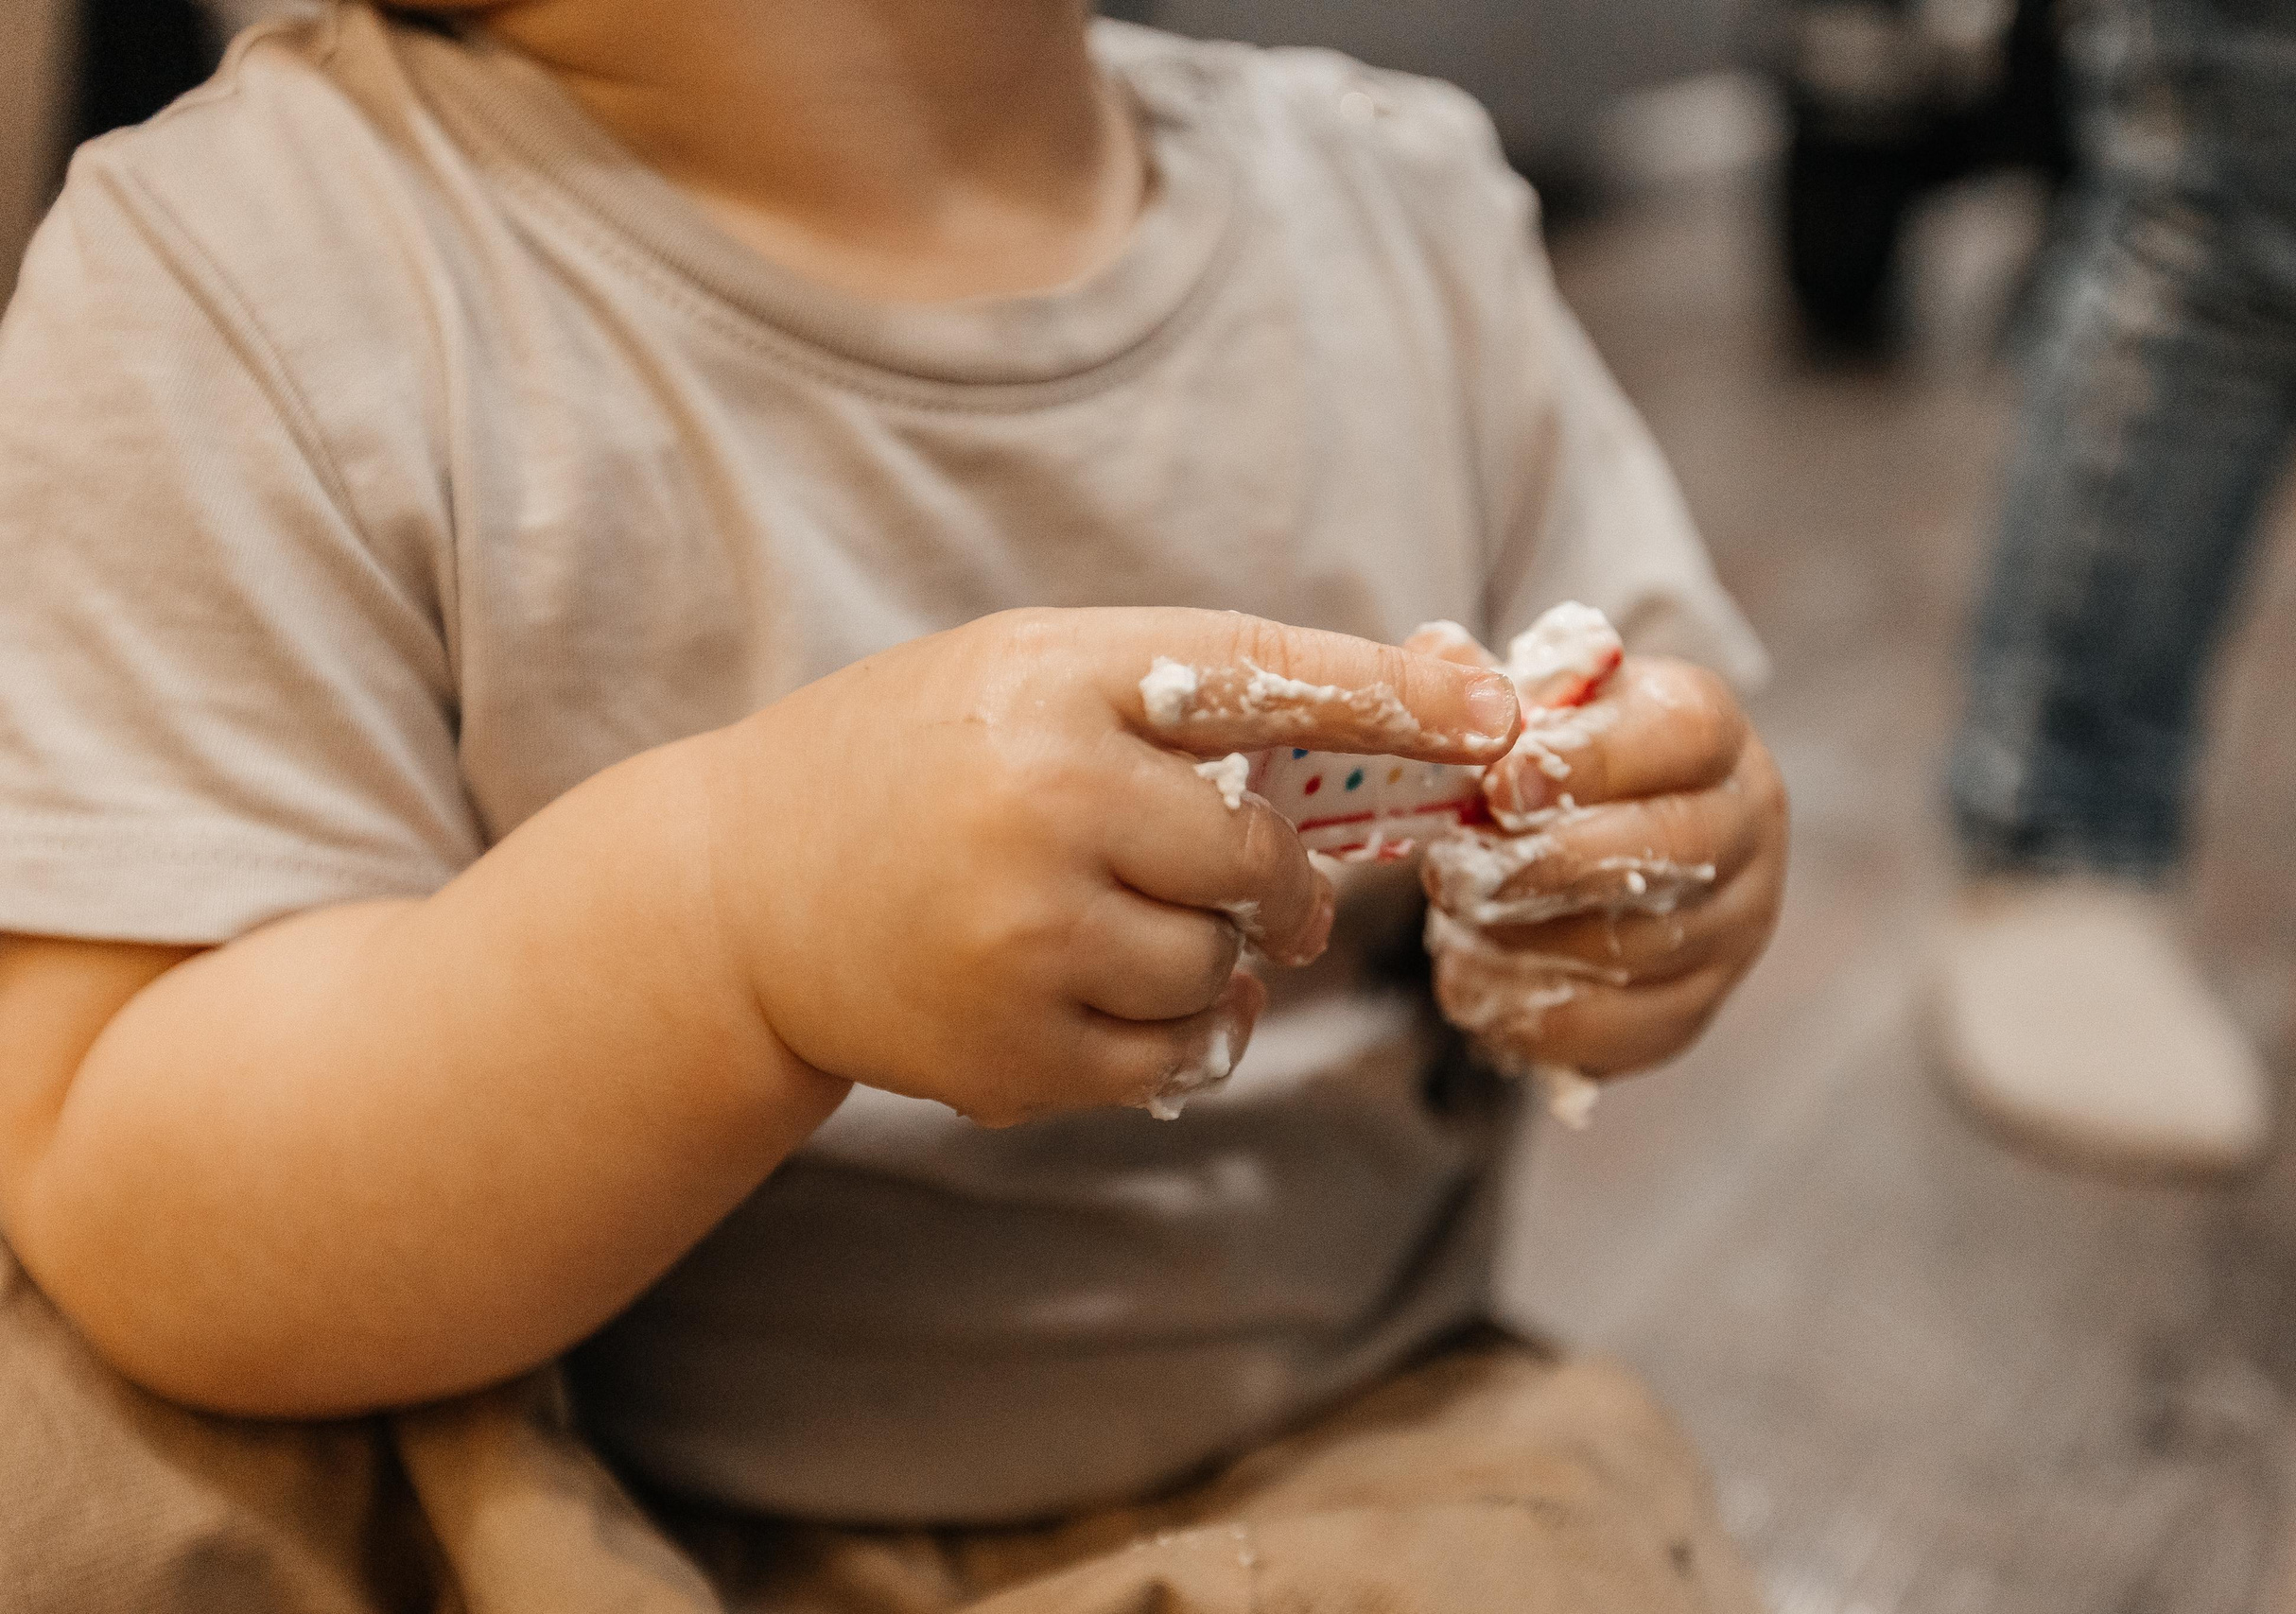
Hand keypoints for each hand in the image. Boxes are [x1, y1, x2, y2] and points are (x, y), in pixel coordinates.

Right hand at [701, 608, 1519, 1126]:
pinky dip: (1174, 1031)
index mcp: (1047, 681)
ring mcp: (1023, 939)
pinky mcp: (1012, 1053)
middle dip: (1272, 877)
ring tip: (1105, 924)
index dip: (1388, 691)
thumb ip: (1181, 695)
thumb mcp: (1025, 675)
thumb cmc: (910, 761)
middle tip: (1247, 876)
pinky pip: (1177, 1054)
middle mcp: (1039, 802)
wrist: (739, 894)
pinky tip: (1091, 989)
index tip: (1495, 711)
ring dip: (1205, 955)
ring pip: (1221, 967)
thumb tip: (1407, 716)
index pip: (1254, 675)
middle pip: (1256, 857)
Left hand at [1415, 636, 1785, 1086]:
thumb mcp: (1526, 706)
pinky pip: (1631, 1027)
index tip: (1498, 786)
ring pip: (1643, 945)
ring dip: (1530, 944)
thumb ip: (1480, 682)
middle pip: (1673, 849)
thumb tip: (1440, 660)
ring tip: (1453, 929)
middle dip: (1549, 867)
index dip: (1588, 762)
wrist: (1600, 834)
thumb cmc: (1558, 762)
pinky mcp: (1703, 1002)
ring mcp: (1737, 921)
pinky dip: (1543, 1018)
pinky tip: (1475, 988)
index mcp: (1708, 727)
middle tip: (1454, 875)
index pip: (1680, 733)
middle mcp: (1747, 822)